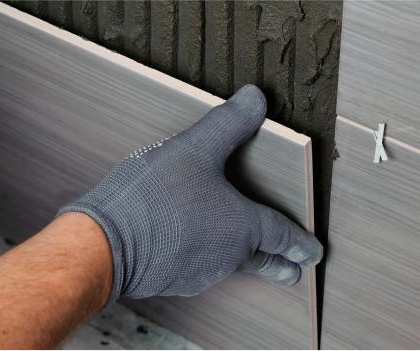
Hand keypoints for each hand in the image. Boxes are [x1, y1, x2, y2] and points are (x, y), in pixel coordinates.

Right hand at [59, 85, 322, 305]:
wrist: (105, 246)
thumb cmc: (152, 199)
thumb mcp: (194, 149)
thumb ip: (227, 124)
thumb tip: (256, 98)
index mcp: (242, 227)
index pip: (282, 237)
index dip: (300, 244)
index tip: (314, 254)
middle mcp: (226, 257)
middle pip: (260, 261)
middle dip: (279, 266)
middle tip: (292, 273)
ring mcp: (197, 273)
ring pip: (228, 266)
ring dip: (239, 260)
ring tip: (241, 252)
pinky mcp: (169, 280)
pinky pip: (197, 268)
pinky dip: (203, 259)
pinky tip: (191, 246)